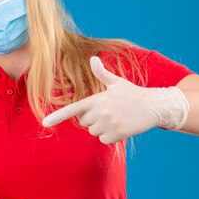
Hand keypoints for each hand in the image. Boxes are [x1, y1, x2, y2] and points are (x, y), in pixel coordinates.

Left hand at [41, 56, 188, 143]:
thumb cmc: (132, 93)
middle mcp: (100, 113)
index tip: (44, 123)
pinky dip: (110, 136)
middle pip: (83, 122)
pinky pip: (103, 139)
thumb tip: (93, 59)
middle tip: (107, 111)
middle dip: (91, 118)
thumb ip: (101, 73)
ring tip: (116, 118)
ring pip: (93, 132)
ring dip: (101, 128)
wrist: (153, 106)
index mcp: (96, 99)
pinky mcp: (116, 135)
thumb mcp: (116, 82)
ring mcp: (108, 125)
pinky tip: (120, 126)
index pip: (72, 109)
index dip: (57, 117)